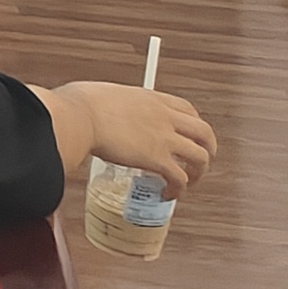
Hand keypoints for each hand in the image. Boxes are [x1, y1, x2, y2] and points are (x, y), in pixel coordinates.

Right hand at [52, 80, 216, 192]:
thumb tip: (95, 111)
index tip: (189, 133)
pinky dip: (177, 190)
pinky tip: (167, 194)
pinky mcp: (157, 160)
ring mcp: (164, 138)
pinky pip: (179, 179)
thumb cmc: (80, 103)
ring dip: (197, 173)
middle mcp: (164, 117)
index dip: (194, 123)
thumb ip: (110, 104)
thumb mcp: (102, 94)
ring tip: (188, 183)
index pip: (187, 109)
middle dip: (208, 149)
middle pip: (205, 133)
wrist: (79, 116)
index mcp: (151, 99)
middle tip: (201, 160)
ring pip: (200, 157)